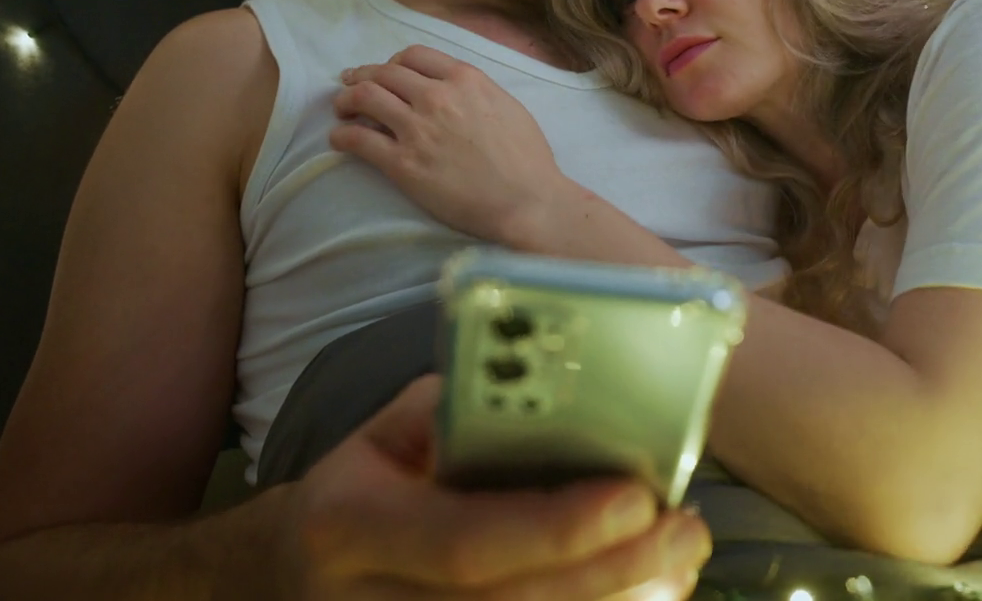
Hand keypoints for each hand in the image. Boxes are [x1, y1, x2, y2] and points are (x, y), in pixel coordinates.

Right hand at [277, 375, 710, 598]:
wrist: (296, 570)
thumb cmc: (370, 482)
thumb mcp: (393, 431)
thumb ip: (468, 414)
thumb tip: (572, 401)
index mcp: (348, 523)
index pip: (465, 540)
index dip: (557, 528)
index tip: (637, 498)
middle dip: (612, 572)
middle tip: (685, 532)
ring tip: (680, 565)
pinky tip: (645, 598)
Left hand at [332, 46, 573, 247]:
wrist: (527, 201)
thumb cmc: (527, 158)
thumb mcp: (507, 105)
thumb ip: (476, 90)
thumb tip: (453, 88)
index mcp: (465, 79)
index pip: (414, 55)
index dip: (393, 62)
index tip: (386, 73)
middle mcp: (436, 96)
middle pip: (383, 73)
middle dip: (362, 77)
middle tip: (351, 85)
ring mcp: (417, 129)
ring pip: (365, 98)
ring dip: (346, 100)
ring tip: (341, 109)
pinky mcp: (403, 164)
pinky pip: (359, 140)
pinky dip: (342, 136)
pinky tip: (339, 139)